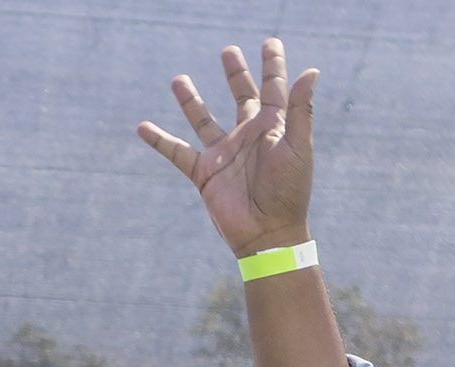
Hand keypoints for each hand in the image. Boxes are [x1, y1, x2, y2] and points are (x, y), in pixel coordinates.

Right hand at [138, 37, 316, 254]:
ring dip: (191, 101)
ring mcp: (224, 153)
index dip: (272, 66)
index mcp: (272, 128)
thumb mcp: (297, 147)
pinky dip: (159, 140)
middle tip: (228, 51)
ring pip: (204, 119)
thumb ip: (301, 110)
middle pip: (241, 97)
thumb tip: (311, 72)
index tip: (270, 43)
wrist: (268, 235)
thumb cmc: (288, 193)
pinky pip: (177, 152)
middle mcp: (247, 137)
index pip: (273, 89)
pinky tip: (143, 127)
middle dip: (236, 74)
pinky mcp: (204, 172)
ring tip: (177, 79)